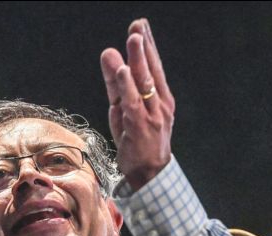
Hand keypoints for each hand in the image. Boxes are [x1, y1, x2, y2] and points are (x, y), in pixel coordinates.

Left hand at [100, 18, 175, 189]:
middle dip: (144, 46)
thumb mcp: (124, 111)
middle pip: (151, 70)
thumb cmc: (137, 141)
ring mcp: (152, 115)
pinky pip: (133, 102)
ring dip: (138, 59)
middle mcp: (160, 104)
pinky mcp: (140, 126)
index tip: (141, 25)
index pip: (154, 68)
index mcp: (160, 99)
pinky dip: (128, 85)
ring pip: (144, 83)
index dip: (148, 46)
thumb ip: (117, 86)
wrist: (149, 173)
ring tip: (133, 39)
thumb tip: (110, 60)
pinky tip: (124, 71)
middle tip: (138, 25)